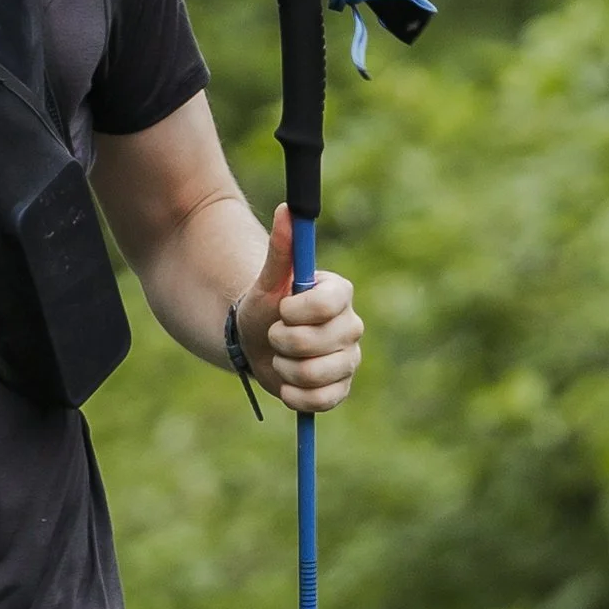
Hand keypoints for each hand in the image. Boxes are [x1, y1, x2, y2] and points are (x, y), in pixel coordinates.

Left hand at [234, 206, 362, 414]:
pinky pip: (323, 400)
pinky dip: (296, 396)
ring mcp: (349, 359)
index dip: (298, 312)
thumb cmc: (264, 307)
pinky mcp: (341, 388)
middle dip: (284, 341)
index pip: (329, 304)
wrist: (257, 344)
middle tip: (275, 335)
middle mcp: (351, 326)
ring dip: (286, 369)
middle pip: (320, 342)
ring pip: (319, 374)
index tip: (282, 309)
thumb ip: (280, 248)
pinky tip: (287, 383)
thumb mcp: (267, 279)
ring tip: (280, 358)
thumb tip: (287, 208)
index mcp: (339, 294)